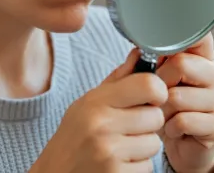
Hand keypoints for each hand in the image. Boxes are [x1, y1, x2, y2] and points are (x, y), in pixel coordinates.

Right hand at [30, 48, 167, 172]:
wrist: (56, 172)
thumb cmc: (75, 134)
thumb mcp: (89, 101)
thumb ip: (118, 79)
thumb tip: (139, 52)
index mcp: (96, 101)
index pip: (148, 85)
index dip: (157, 90)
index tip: (151, 96)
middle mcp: (102, 125)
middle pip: (156, 116)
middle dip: (148, 122)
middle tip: (128, 125)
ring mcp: (110, 153)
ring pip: (154, 143)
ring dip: (143, 145)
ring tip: (121, 144)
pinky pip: (148, 166)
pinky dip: (138, 165)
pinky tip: (119, 161)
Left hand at [157, 33, 213, 172]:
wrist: (182, 145)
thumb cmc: (168, 106)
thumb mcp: (156, 79)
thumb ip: (149, 60)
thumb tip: (138, 50)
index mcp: (204, 58)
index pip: (200, 36)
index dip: (180, 37)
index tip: (164, 48)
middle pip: (180, 63)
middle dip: (160, 81)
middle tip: (159, 94)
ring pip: (177, 96)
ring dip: (163, 109)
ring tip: (166, 114)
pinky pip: (183, 120)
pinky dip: (171, 127)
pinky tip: (174, 129)